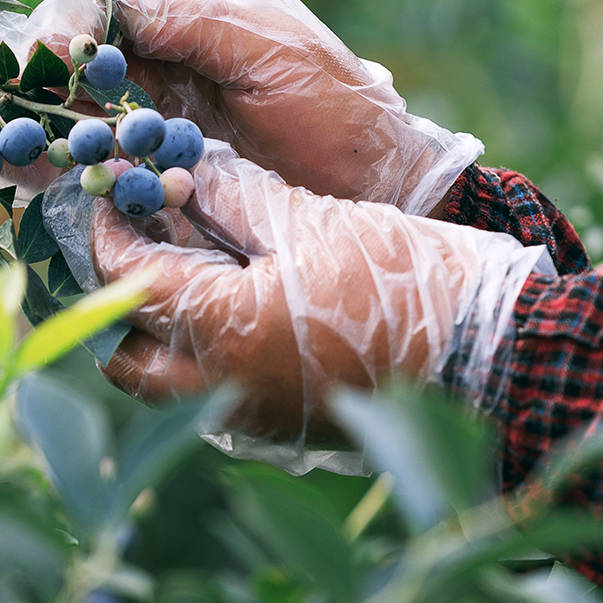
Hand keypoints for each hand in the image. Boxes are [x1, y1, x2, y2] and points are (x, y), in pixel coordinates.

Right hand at [0, 0, 480, 210]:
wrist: (383, 188)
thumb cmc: (341, 110)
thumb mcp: (274, 50)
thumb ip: (193, 21)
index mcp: (189, 20)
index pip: (103, 4)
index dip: (66, 22)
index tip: (49, 51)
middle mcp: (162, 68)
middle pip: (73, 60)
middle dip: (27, 75)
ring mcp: (156, 126)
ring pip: (72, 115)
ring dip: (30, 127)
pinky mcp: (157, 181)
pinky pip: (94, 170)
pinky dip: (57, 175)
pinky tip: (24, 185)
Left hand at [90, 147, 545, 441]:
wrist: (492, 357)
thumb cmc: (408, 281)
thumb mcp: (314, 218)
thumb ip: (234, 194)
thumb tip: (178, 172)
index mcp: (224, 332)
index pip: (126, 280)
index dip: (109, 229)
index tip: (114, 190)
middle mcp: (220, 392)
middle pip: (124, 355)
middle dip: (114, 299)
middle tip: (137, 241)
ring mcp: (249, 420)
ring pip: (162, 383)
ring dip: (155, 329)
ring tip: (183, 266)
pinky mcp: (279, 430)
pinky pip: (207, 397)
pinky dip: (197, 354)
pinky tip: (230, 302)